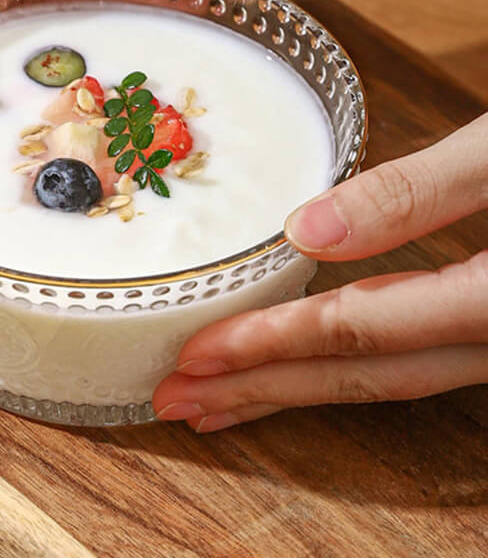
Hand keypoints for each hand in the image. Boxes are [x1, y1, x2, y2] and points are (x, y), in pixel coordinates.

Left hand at [153, 113, 487, 432]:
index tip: (193, 358)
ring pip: (383, 380)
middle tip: (178, 402)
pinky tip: (300, 365)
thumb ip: (418, 192)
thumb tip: (305, 228)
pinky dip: (341, 370)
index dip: (270, 346)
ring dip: (294, 392)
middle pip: (362, 378)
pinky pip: (409, 361)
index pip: (360, 328)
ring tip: (218, 402)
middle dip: (263, 393)